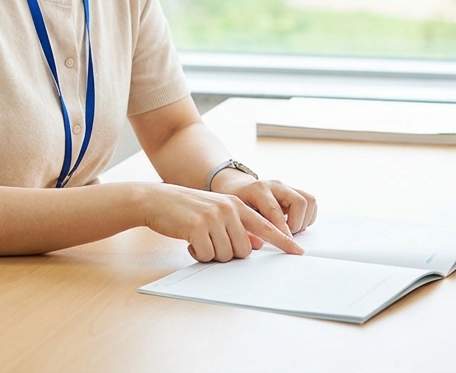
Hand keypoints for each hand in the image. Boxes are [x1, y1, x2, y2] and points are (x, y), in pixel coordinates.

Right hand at [141, 184, 304, 261]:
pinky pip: (207, 255)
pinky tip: (189, 241)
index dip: (283, 241)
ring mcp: (213, 218)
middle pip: (244, 249)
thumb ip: (239, 226)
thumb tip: (258, 245)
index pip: (266, 226)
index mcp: (237, 205)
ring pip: (226, 255)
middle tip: (212, 242)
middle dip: (229, 253)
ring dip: (212, 254)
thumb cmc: (188, 209)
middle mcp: (229, 209)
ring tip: (199, 239)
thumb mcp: (217, 212)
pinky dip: (198, 254)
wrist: (157, 200)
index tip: (298, 251)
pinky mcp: (197, 228)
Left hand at [214, 171, 318, 235]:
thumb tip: (258, 245)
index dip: (283, 231)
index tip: (288, 244)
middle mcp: (275, 185)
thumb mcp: (233, 215)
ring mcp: (286, 187)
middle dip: (296, 224)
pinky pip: (311, 203)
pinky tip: (293, 223)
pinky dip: (306, 217)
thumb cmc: (234, 203)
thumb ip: (245, 229)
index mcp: (258, 190)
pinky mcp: (294, 190)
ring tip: (289, 229)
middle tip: (285, 235)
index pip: (275, 212)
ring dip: (303, 220)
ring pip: (308, 201)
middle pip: (299, 202)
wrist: (237, 188)